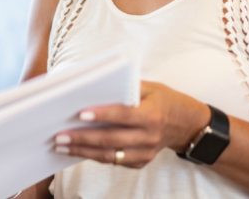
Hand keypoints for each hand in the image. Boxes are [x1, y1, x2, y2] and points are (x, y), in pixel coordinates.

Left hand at [52, 81, 209, 167]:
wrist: (189, 125)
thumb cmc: (165, 100)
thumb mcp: (151, 87)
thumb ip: (127, 86)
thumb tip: (95, 85)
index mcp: (151, 115)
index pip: (123, 115)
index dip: (102, 115)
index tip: (80, 114)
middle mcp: (149, 137)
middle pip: (111, 140)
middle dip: (82, 138)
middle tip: (59, 136)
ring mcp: (146, 153)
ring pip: (110, 155)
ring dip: (83, 152)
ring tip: (61, 146)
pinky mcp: (141, 162)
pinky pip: (115, 161)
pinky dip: (95, 156)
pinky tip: (77, 151)